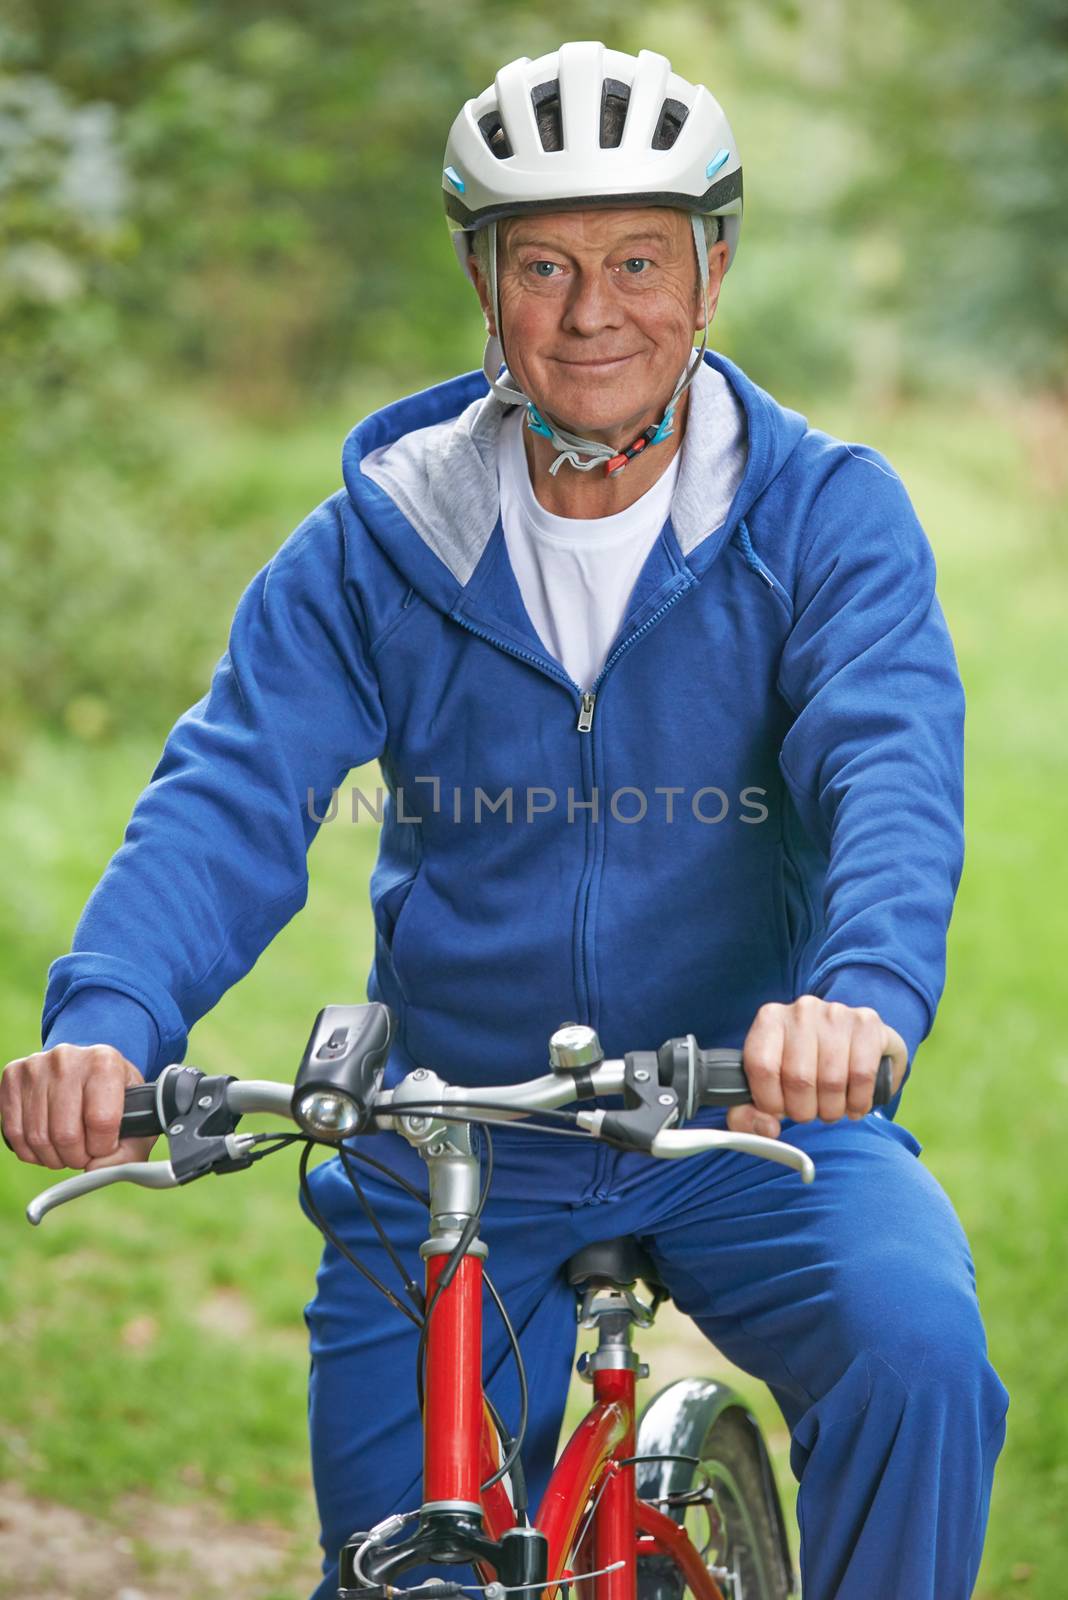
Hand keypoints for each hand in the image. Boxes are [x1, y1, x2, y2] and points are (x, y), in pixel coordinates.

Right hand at [0, 1045, 156, 1170]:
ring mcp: (36, 1066)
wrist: (85, 1067)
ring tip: (67, 1149)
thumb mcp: (137, 1116)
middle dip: (77, 1157)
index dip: (102, 1148)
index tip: (104, 1147)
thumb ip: (129, 1152)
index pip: (101, 1121)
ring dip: (54, 1157)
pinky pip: (15, 1133)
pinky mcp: (12, 1077)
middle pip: (66, 1134)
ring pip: (38, 1138)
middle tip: (84, 1153)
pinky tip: (47, 1144)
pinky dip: (31, 1152)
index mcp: (105, 1062)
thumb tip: (95, 1170)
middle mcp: (68, 1059)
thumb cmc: (113, 1095)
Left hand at [727, 995, 908, 1139]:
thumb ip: (748, 1113)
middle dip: (804, 1111)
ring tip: (831, 1107)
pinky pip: (861, 1076)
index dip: (771, 1101)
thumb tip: (768, 1129)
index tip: (780, 1110)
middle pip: (798, 1078)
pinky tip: (854, 1103)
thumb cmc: (806, 1064)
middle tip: (810, 1111)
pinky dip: (858, 1101)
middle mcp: (802, 1011)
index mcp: (770, 1019)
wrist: (853, 1041)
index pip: (761, 1067)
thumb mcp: (769, 1085)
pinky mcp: (867, 1024)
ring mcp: (836, 1014)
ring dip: (832, 1109)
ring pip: (831, 1081)